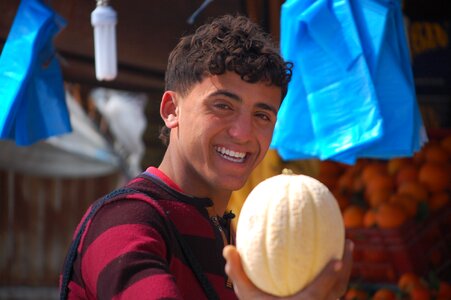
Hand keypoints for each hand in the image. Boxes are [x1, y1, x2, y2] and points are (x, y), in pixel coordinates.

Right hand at [223, 239, 353, 299]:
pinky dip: (335, 276)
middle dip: (345, 268)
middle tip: (348, 244)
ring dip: (344, 270)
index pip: (318, 292)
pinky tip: (333, 261)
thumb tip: (228, 248)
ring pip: (338, 291)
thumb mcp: (245, 294)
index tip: (337, 259)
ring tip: (345, 249)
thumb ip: (236, 272)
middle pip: (337, 290)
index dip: (329, 276)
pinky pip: (333, 291)